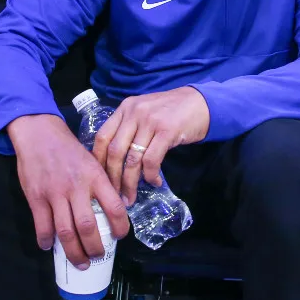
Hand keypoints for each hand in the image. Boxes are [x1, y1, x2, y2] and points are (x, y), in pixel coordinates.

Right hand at [7, 114, 128, 267]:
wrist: (39, 133)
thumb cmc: (69, 149)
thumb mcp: (92, 161)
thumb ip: (101, 183)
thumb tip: (116, 207)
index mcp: (95, 177)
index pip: (115, 207)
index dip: (120, 227)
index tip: (120, 237)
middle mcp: (77, 187)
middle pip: (88, 227)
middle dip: (95, 248)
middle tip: (97, 257)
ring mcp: (55, 193)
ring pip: (66, 231)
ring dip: (74, 252)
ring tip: (80, 262)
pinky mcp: (36, 197)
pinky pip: (43, 226)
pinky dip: (46, 240)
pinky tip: (50, 247)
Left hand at [93, 86, 209, 203]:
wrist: (201, 102)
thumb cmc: (173, 111)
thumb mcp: (145, 112)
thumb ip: (129, 128)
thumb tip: (114, 160)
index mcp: (125, 108)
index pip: (102, 136)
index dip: (98, 161)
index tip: (100, 178)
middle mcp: (134, 113)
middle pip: (114, 151)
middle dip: (113, 178)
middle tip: (115, 194)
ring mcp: (150, 121)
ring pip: (132, 159)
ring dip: (130, 182)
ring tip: (131, 196)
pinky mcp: (167, 131)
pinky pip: (151, 160)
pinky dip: (150, 175)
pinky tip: (154, 181)